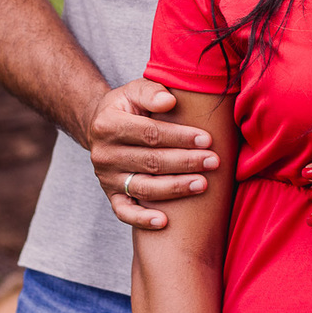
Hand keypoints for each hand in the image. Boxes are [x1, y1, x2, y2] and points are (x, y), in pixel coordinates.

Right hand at [86, 78, 220, 228]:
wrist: (98, 126)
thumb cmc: (126, 107)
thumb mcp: (134, 90)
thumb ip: (151, 92)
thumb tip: (169, 101)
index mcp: (107, 124)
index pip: (149, 134)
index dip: (180, 137)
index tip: (207, 139)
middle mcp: (103, 154)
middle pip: (150, 162)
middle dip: (185, 162)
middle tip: (213, 162)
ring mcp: (106, 177)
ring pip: (143, 188)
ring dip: (175, 188)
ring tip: (202, 184)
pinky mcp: (109, 195)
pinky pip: (124, 212)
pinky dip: (142, 219)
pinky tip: (164, 221)